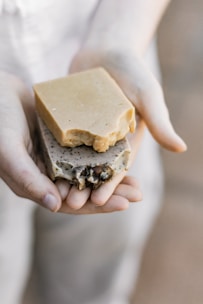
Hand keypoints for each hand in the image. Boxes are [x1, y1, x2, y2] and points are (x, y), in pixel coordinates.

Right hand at [0, 71, 141, 214]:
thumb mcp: (8, 151)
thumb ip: (28, 180)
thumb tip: (56, 206)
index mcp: (35, 184)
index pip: (71, 203)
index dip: (98, 205)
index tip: (125, 204)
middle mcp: (48, 174)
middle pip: (85, 190)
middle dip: (112, 193)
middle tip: (139, 193)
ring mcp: (56, 157)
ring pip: (88, 173)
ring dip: (111, 177)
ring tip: (136, 179)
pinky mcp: (62, 141)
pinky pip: (87, 152)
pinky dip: (103, 156)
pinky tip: (121, 154)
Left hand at [60, 47, 186, 212]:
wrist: (107, 50)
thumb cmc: (132, 71)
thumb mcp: (148, 96)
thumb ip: (160, 122)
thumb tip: (181, 148)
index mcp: (125, 141)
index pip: (118, 168)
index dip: (109, 185)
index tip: (99, 200)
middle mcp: (104, 141)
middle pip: (94, 169)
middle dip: (85, 187)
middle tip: (71, 204)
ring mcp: (85, 132)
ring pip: (75, 159)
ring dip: (67, 177)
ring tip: (56, 191)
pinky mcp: (69, 121)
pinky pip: (60, 139)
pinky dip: (54, 153)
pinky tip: (44, 165)